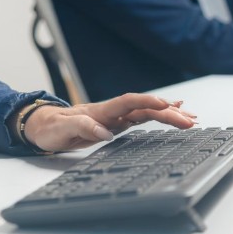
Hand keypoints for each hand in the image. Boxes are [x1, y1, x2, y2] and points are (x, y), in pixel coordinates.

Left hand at [23, 93, 196, 153]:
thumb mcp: (60, 130)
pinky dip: (158, 115)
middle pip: (143, 107)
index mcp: (99, 111)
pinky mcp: (116, 123)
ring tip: (191, 117)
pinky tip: (173, 113)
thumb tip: (104, 131)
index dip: (146, 102)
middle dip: (167, 112)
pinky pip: (141, 117)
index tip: (165, 104)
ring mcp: (115, 117)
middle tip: (190, 120)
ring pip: (146, 112)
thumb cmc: (50, 128)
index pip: (127, 103)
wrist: (42, 126)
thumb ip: (81, 127)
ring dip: (168, 114)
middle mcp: (111, 111)